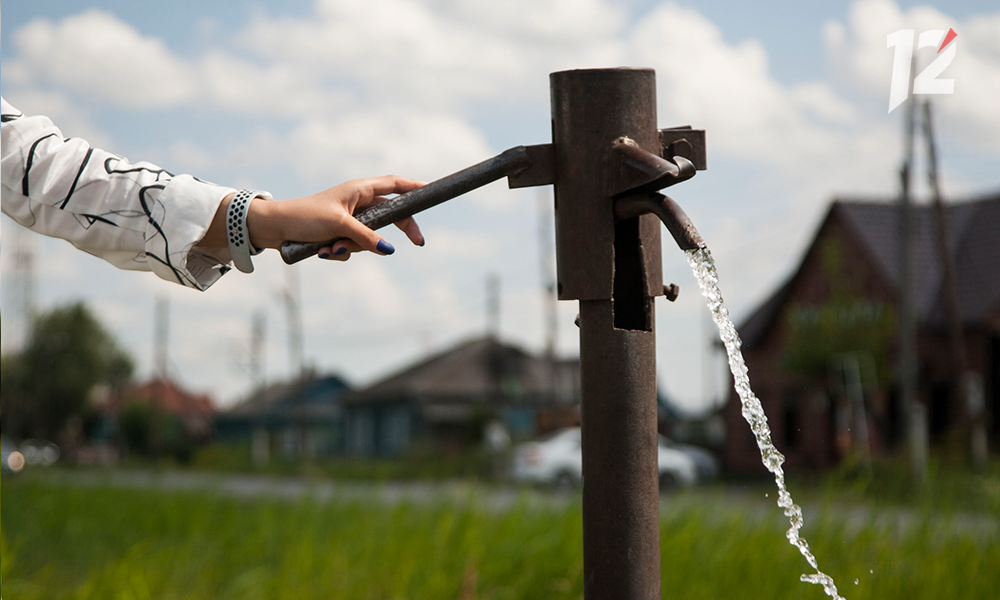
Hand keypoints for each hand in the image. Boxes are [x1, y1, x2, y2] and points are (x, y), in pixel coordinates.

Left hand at [200, 176, 424, 260]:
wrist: (274, 229)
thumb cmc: (305, 217)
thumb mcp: (339, 226)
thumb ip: (367, 237)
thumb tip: (389, 250)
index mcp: (359, 189)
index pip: (395, 185)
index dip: (415, 188)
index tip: (433, 191)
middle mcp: (357, 202)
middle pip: (390, 216)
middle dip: (395, 232)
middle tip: (417, 244)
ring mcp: (349, 219)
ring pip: (370, 238)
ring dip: (353, 247)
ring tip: (331, 247)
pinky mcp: (339, 234)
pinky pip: (353, 247)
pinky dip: (341, 252)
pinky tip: (324, 251)